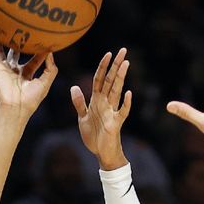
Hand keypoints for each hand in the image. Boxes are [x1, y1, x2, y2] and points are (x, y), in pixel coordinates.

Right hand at [0, 32, 56, 121]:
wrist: (16, 107)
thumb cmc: (31, 99)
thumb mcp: (45, 82)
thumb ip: (50, 68)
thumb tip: (50, 53)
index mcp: (27, 76)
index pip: (34, 60)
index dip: (39, 52)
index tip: (44, 40)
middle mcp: (15, 72)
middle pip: (16, 54)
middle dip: (19, 43)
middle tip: (23, 30)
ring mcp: (4, 69)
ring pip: (1, 51)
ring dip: (1, 40)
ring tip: (2, 25)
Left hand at [71, 49, 131, 170]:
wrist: (101, 153)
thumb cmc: (94, 136)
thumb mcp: (83, 118)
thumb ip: (79, 103)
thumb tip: (74, 86)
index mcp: (97, 100)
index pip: (100, 79)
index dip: (103, 66)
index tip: (109, 53)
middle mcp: (105, 103)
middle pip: (110, 81)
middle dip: (116, 66)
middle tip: (123, 50)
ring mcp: (111, 112)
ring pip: (116, 91)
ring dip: (120, 78)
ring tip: (126, 64)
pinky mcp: (115, 124)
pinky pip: (122, 112)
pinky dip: (125, 104)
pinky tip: (128, 93)